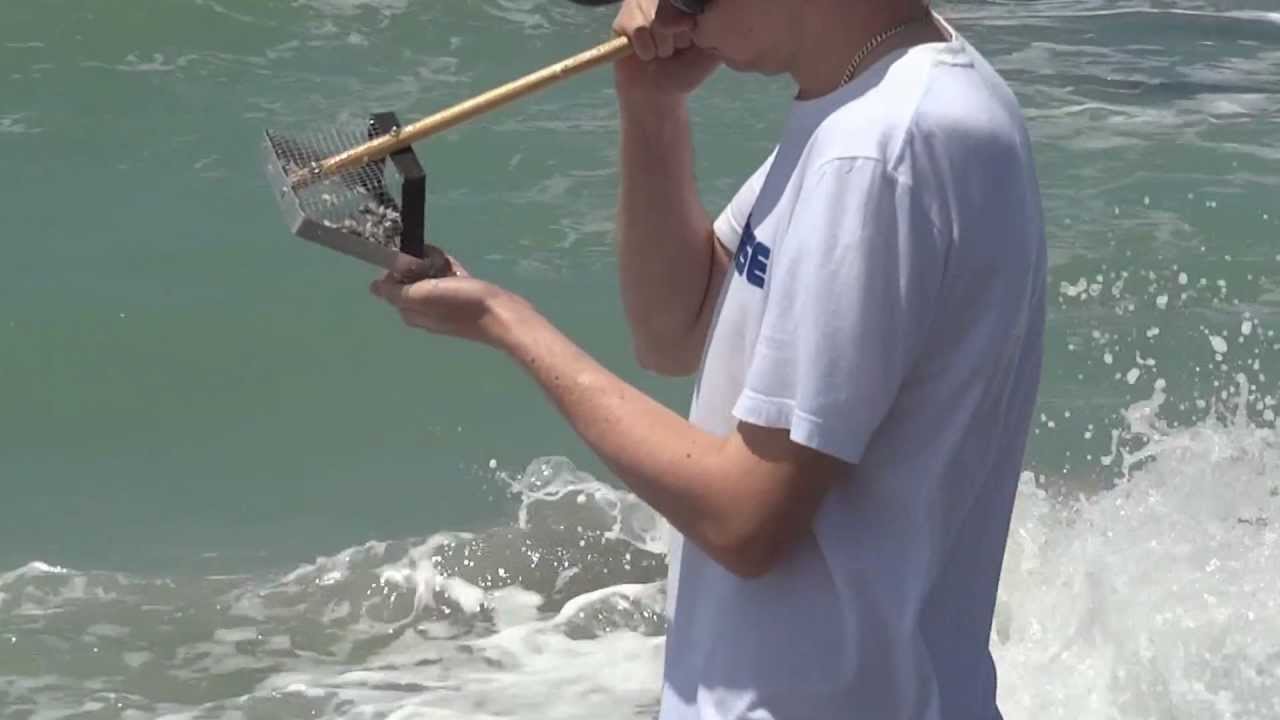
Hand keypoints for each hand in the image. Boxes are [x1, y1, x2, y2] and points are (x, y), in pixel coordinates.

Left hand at [369, 253, 527, 347]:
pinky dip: (449, 269)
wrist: (503, 315)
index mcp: (412, 312)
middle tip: (430, 259)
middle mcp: (426, 310)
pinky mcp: (464, 299)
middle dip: (417, 265)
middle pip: (411, 281)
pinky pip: (449, 279)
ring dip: (434, 265)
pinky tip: (454, 265)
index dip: (397, 270)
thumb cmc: (462, 305)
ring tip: (444, 260)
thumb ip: (397, 292)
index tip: (409, 258)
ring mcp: (445, 306)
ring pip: (431, 278)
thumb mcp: (423, 296)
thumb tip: (373, 288)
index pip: (392, 287)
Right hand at [613, 0, 720, 99]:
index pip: (692, 3)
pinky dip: (646, 49)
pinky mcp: (624, 18)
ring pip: (657, 20)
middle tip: (676, 49)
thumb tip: (704, 15)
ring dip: (663, 47)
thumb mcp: (711, 52)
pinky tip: (646, 55)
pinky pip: (639, 29)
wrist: (655, 94)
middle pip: (674, 8)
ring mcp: (643, 4)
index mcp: (688, 2)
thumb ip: (716, 29)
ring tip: (661, 53)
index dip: (694, 27)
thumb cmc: (684, 72)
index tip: (694, 42)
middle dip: (680, 38)